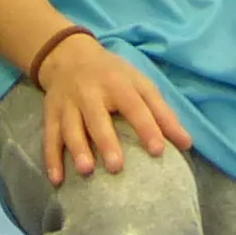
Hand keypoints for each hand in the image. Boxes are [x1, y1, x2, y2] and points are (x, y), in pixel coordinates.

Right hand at [32, 31, 190, 182]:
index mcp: (117, 84)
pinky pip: (49, 137)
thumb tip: (186, 144)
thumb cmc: (113, 75)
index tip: (158, 150)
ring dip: (77, 149)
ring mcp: (67, 104)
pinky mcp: (51, 114)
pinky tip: (57, 179)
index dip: (147, 128)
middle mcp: (90, 93)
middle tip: (116, 166)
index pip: (134, 107)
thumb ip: (163, 113)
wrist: (68, 55)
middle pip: (97, 118)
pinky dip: (51, 158)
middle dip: (106, 141)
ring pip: (70, 128)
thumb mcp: (140, 84)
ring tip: (86, 171)